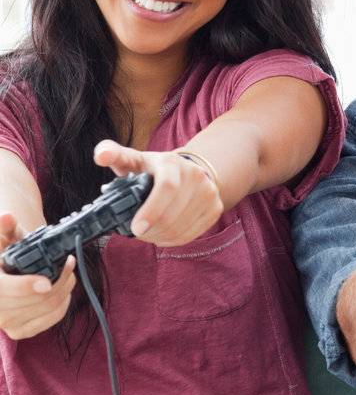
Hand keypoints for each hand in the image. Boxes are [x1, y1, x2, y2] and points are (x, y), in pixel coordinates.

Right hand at [0, 211, 75, 339]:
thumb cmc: (4, 252)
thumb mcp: (3, 237)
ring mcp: (6, 323)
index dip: (25, 287)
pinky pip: (51, 319)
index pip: (4, 290)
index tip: (46, 281)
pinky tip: (64, 289)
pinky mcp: (20, 331)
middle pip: (34, 300)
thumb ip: (4, 227)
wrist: (4, 271)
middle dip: (58, 279)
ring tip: (69, 271)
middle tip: (70, 262)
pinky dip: (64, 303)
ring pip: (47, 308)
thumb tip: (7, 218)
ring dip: (65, 288)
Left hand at [93, 140, 221, 245]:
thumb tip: (101, 156)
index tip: (135, 228)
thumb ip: (113, 155)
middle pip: (172, 213)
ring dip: (159, 236)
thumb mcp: (133, 160)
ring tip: (146, 234)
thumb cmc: (153, 170)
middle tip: (135, 233)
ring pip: (181, 227)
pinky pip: (192, 234)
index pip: (167, 188)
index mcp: (172, 163)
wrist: (190, 171)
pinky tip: (161, 235)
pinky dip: (173, 240)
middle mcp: (196, 176)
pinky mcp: (215, 208)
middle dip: (150, 230)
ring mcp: (209, 193)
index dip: (151, 211)